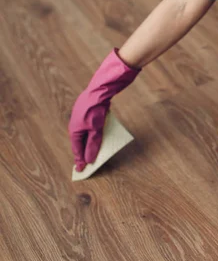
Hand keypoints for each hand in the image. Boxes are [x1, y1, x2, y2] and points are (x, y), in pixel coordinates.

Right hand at [68, 48, 140, 170]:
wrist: (99, 90)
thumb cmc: (95, 110)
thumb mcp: (95, 130)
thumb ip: (93, 145)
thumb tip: (89, 159)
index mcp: (74, 130)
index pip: (77, 149)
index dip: (80, 160)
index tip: (81, 170)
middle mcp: (75, 124)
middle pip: (80, 142)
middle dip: (84, 152)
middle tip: (87, 164)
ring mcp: (81, 118)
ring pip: (85, 134)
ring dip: (89, 143)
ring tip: (94, 152)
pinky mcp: (88, 112)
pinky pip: (90, 127)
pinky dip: (93, 134)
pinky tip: (99, 136)